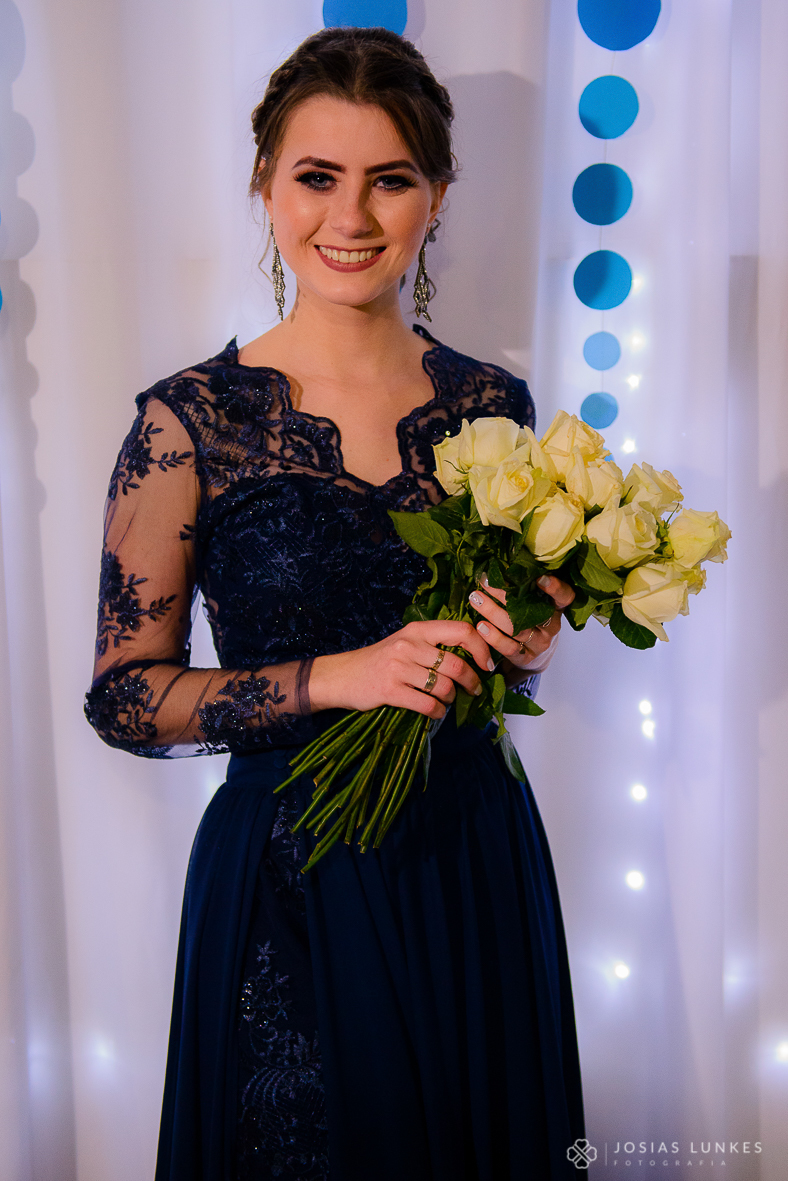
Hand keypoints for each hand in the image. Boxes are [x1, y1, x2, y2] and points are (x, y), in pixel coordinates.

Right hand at [308, 619, 495, 719]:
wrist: (342, 675)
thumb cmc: (380, 660)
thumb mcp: (406, 642)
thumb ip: (433, 645)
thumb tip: (472, 658)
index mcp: (417, 629)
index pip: (461, 630)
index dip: (480, 648)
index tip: (486, 664)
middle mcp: (409, 645)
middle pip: (456, 664)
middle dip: (471, 681)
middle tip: (474, 689)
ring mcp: (398, 668)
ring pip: (443, 686)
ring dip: (451, 698)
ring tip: (448, 700)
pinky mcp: (390, 690)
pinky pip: (427, 704)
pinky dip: (437, 712)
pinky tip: (436, 712)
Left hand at [467, 573, 575, 675]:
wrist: (533, 655)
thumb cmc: (531, 621)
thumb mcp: (534, 604)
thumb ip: (524, 589)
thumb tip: (497, 567)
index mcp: (556, 608)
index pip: (565, 597)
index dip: (556, 588)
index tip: (540, 578)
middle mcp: (552, 626)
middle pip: (532, 611)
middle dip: (506, 595)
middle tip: (485, 582)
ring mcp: (540, 644)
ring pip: (518, 629)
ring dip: (493, 613)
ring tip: (476, 600)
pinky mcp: (526, 658)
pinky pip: (510, 648)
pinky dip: (494, 637)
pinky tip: (480, 626)